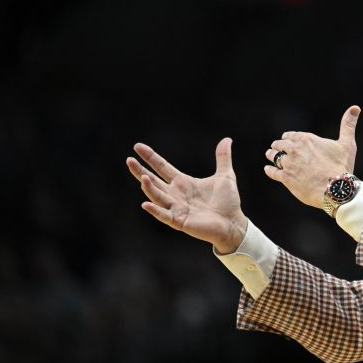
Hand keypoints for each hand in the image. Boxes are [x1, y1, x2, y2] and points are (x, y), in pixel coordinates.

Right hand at [126, 138, 247, 253]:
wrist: (234, 223)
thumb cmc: (228, 202)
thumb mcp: (226, 176)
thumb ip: (223, 158)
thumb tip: (227, 139)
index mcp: (183, 182)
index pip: (162, 167)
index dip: (150, 157)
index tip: (137, 146)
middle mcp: (176, 194)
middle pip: (153, 181)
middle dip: (140, 171)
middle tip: (129, 160)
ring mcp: (176, 208)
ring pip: (157, 197)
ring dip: (149, 188)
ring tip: (143, 177)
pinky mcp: (180, 221)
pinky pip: (164, 215)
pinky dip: (155, 210)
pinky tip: (146, 204)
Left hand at [263, 105, 360, 207]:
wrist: (335, 189)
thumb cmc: (342, 166)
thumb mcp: (347, 143)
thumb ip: (348, 125)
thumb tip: (356, 107)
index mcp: (307, 139)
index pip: (291, 135)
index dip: (288, 137)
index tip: (286, 139)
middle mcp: (295, 150)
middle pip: (280, 145)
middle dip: (278, 145)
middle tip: (275, 147)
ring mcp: (289, 164)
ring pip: (274, 156)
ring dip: (271, 155)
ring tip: (269, 155)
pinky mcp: (286, 178)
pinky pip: (272, 172)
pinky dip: (269, 170)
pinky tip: (267, 169)